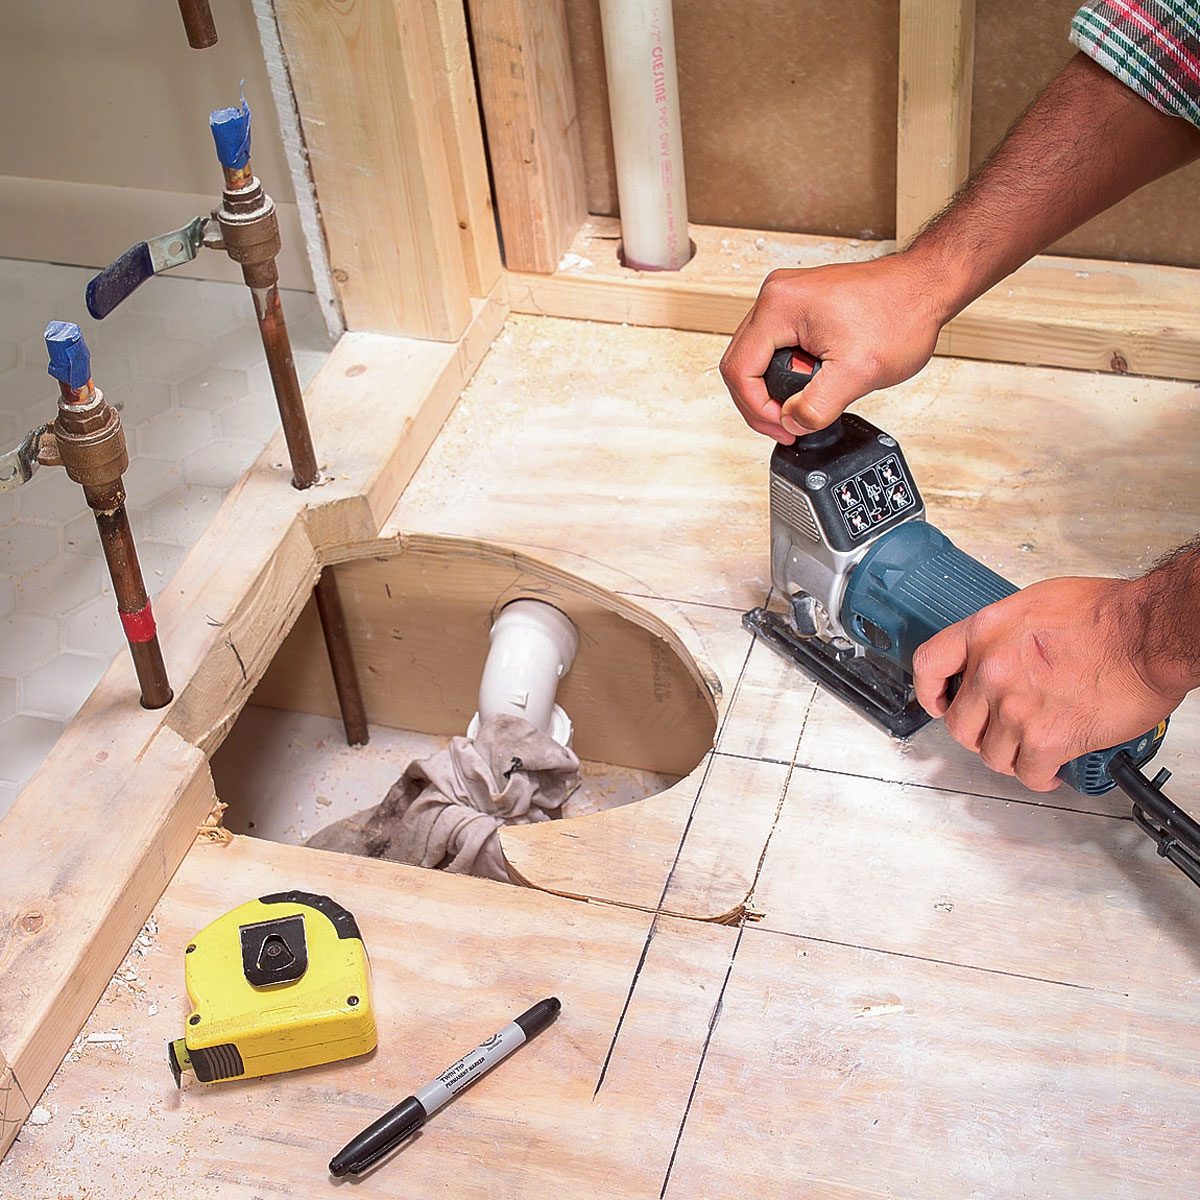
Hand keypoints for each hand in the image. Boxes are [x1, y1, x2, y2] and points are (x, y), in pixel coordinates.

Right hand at [719, 253, 946, 443]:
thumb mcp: (858, 373)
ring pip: (756, 356)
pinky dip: (786, 372)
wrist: (926, 287)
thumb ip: (816, 406)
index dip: (756, 409)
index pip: (739, 369)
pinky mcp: (799, 305)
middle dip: (761, 402)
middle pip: (741, 362)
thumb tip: (792, 423)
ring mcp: (787, 297)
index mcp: (780, 306)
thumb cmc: (901, 313)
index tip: (784, 427)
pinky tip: (810, 382)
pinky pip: (774, 346)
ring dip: (773, 387)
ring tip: (803, 404)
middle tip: (788, 424)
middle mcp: (777, 295)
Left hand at [912, 577, 1185, 791]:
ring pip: (992, 754)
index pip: (928, 665)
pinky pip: (1028, 773)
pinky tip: (1049, 771)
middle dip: (978, 733)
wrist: (1149, 634)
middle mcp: (991, 670)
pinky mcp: (1047, 739)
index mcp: (985, 632)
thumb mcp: (1037, 603)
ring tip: (1028, 751)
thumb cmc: (1108, 614)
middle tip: (996, 733)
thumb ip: (1006, 633)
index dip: (929, 691)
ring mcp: (1015, 707)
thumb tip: (1001, 650)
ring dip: (1010, 757)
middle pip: (959, 723)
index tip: (938, 702)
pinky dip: (1039, 777)